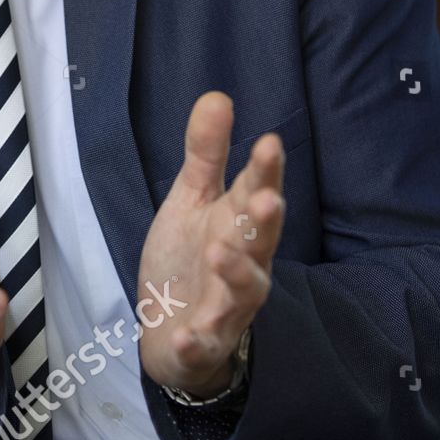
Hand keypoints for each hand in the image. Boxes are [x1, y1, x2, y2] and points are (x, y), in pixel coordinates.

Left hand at [137, 92, 284, 396]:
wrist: (170, 328)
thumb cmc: (190, 258)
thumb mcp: (191, 199)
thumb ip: (206, 154)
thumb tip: (217, 95)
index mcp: (239, 223)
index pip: (257, 191)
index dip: (265, 170)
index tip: (269, 142)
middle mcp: (244, 263)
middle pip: (262, 241)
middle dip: (266, 221)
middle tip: (266, 199)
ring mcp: (227, 306)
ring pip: (244, 292)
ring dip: (237, 274)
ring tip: (222, 252)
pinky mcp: (205, 342)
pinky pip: (204, 344)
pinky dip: (197, 341)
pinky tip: (185, 335)